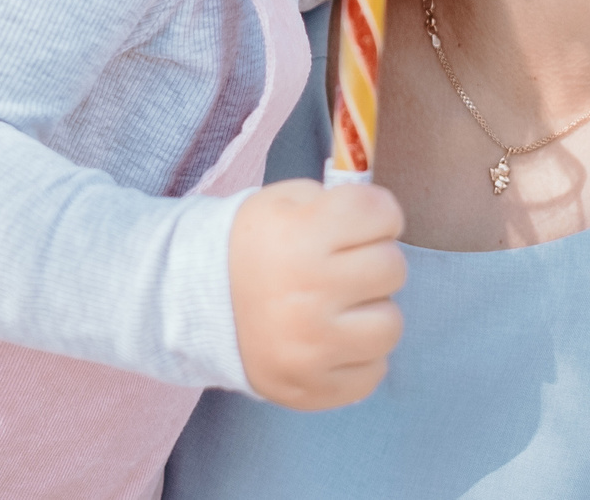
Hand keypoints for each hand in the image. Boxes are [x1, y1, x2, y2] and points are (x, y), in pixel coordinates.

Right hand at [228, 179, 407, 410]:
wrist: (198, 308)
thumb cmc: (252, 248)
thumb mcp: (282, 203)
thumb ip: (335, 201)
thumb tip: (383, 218)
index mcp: (300, 237)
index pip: (380, 212)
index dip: (379, 214)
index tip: (363, 223)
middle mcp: (308, 293)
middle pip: (392, 268)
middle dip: (375, 261)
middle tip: (347, 267)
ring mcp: (311, 348)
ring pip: (390, 325)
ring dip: (372, 312)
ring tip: (343, 307)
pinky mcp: (313, 388)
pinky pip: (374, 372)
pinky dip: (360, 356)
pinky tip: (334, 340)